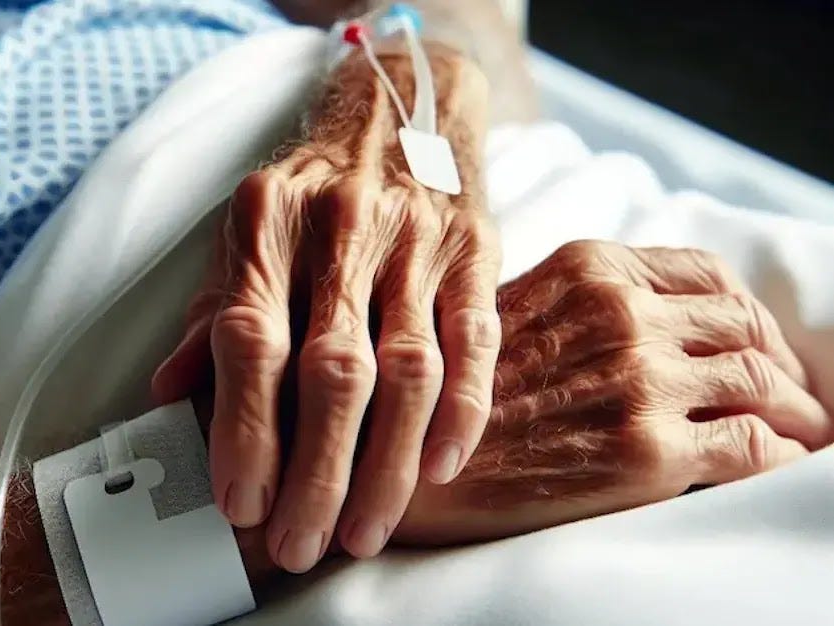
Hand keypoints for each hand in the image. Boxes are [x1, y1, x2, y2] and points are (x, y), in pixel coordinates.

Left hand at [152, 45, 499, 570]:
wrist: (401, 108)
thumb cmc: (311, 184)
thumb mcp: (245, 230)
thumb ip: (211, 310)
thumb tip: (168, 396)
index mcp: (267, 223)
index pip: (250, 340)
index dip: (244, 431)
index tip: (240, 504)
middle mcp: (342, 229)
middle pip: (333, 371)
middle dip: (317, 473)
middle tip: (301, 544)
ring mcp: (417, 239)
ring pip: (408, 370)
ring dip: (386, 464)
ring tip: (364, 531)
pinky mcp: (475, 251)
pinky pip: (475, 342)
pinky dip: (461, 412)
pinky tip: (439, 469)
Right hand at [396, 240, 830, 544]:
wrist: (398, 464)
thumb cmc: (446, 394)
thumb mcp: (508, 312)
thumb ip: (578, 307)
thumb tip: (648, 330)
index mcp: (589, 269)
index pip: (707, 274)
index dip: (745, 313)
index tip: (752, 343)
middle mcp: (621, 314)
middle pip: (744, 325)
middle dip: (779, 363)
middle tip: (789, 395)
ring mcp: (638, 380)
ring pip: (762, 382)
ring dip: (794, 412)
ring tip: (800, 433)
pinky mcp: (647, 451)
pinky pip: (754, 447)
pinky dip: (781, 456)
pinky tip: (774, 464)